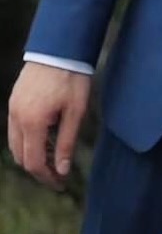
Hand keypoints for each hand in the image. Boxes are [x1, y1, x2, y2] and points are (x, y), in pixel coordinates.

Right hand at [7, 63, 91, 189]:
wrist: (60, 49)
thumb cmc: (72, 78)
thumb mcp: (76, 111)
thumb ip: (67, 142)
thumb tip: (62, 169)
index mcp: (33, 123)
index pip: (35, 162)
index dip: (47, 177)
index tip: (60, 184)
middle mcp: (17, 119)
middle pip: (21, 157)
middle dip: (39, 169)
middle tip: (58, 174)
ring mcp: (12, 110)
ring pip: (15, 145)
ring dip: (31, 156)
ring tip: (54, 158)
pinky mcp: (14, 102)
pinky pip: (14, 130)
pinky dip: (26, 141)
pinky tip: (45, 139)